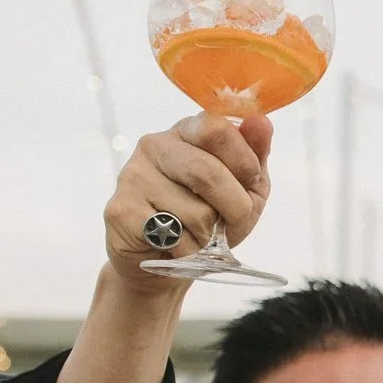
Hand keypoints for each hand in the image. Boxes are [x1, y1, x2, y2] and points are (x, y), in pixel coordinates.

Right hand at [106, 113, 273, 286]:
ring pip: (196, 212)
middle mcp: (155, 146)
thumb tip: (261, 121)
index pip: (216, 128)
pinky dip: (190, 251)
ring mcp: (134, 176)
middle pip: (206, 172)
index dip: (243, 161)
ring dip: (210, 236)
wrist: (167, 262)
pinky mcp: (121, 210)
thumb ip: (255, 155)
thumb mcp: (245, 188)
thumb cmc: (209, 220)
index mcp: (187, 132)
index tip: (249, 181)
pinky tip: (177, 245)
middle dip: (234, 207)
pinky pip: (175, 236)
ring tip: (197, 235)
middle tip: (230, 220)